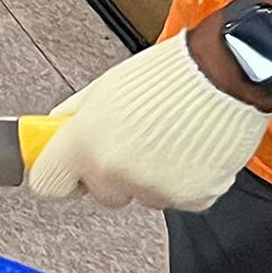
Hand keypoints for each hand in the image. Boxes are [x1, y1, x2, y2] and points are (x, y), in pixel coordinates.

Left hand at [26, 32, 271, 214]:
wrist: (224, 74)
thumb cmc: (169, 74)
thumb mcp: (105, 86)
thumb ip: (75, 115)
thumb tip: (55, 130)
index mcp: (86, 142)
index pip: (47, 184)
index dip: (59, 174)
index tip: (66, 168)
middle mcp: (115, 172)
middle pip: (101, 193)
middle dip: (111, 173)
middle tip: (133, 140)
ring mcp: (154, 189)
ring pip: (142, 195)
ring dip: (151, 175)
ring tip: (169, 137)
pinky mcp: (191, 198)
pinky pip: (178, 197)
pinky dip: (184, 179)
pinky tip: (191, 149)